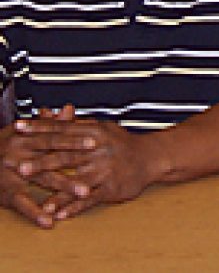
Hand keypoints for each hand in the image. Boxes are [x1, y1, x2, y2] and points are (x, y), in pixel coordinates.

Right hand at [0, 106, 90, 227]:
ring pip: (43, 179)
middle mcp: (19, 153)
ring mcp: (12, 174)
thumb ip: (49, 123)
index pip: (54, 136)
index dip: (75, 138)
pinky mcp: (6, 193)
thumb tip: (69, 110)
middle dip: (75, 160)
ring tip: (84, 192)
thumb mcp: (23, 132)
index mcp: (26, 137)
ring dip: (64, 186)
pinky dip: (36, 213)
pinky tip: (49, 221)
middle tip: (97, 162)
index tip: (95, 140)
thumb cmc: (3, 146)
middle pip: (52, 156)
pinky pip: (22, 203)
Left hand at [6, 116, 157, 220]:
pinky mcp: (112, 187)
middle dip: (43, 162)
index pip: (63, 130)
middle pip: (67, 156)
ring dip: (57, 193)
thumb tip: (57, 113)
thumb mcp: (102, 128)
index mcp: (94, 133)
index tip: (19, 128)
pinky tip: (61, 215)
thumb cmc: (122, 143)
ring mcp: (105, 170)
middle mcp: (99, 150)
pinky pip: (90, 199)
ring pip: (77, 182)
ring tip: (40, 202)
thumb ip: (78, 124)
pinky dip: (75, 208)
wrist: (151, 157)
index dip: (40, 129)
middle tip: (21, 167)